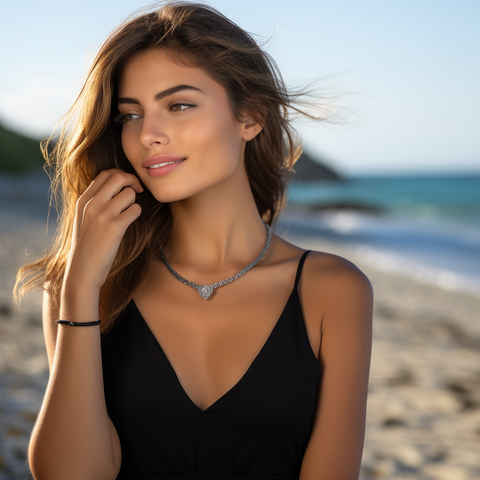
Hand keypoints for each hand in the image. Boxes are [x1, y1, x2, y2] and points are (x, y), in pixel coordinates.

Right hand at [64, 169, 142, 291]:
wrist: (83, 271)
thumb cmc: (88, 245)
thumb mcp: (84, 219)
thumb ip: (96, 202)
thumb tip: (117, 188)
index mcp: (83, 200)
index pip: (105, 173)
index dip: (121, 175)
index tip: (129, 185)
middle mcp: (92, 204)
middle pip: (119, 177)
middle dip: (133, 181)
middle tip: (138, 191)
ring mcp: (102, 215)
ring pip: (129, 194)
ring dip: (134, 202)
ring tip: (128, 215)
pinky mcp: (114, 227)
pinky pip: (135, 210)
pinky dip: (136, 214)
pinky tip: (129, 223)